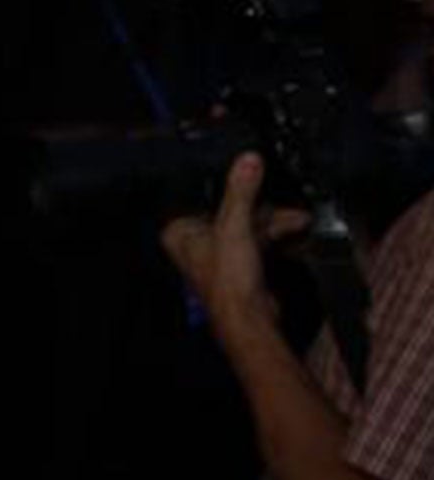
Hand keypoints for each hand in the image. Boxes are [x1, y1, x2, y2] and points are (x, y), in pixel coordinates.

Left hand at [159, 152, 307, 337]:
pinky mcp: (240, 261)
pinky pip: (259, 237)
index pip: (199, 195)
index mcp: (180, 232)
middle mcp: (195, 241)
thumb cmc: (228, 283)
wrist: (250, 318)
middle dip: (260, 204)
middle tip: (281, 197)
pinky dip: (277, 232)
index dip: (224, 184)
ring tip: (300, 217)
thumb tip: (246, 161)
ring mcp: (219, 251)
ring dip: (275, 218)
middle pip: (229, 208)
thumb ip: (241, 192)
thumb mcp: (234, 227)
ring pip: (247, 222)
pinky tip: (298, 227)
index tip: (248, 170)